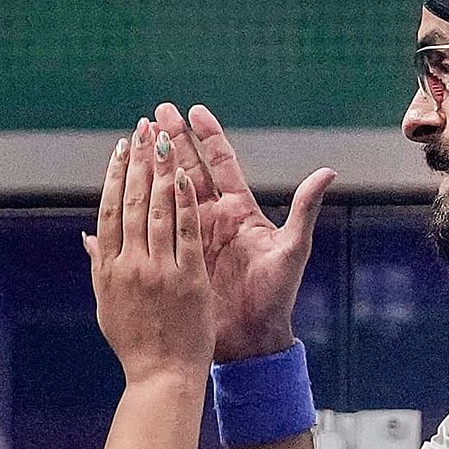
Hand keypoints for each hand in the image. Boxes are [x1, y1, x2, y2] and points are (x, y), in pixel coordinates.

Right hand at [84, 118, 213, 381]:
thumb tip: (88, 237)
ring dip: (160, 170)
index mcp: (108, 269)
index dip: (114, 175)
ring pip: (156, 210)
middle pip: (130, 201)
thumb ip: (100, 266)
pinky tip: (185, 176)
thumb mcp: (108, 304)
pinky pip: (185, 233)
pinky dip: (184, 203)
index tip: (120, 148)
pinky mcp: (187, 279)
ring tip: (163, 138)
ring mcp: (159, 271)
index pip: (108, 210)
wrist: (162, 377)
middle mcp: (129, 265)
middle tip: (143, 127)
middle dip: (138, 161)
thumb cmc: (135, 344)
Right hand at [153, 102, 335, 362]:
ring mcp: (193, 236)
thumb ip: (304, 210)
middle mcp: (215, 219)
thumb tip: (328, 172)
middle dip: (175, 139)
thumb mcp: (291, 251)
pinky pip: (154, 227)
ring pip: (168, 192)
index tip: (195, 110)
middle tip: (156, 112)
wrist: (252, 338)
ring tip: (137, 139)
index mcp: (240, 211)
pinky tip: (120, 192)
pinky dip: (139, 208)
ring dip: (153, 165)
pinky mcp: (177, 256)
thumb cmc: (276, 295)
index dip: (208, 136)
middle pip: (190, 169)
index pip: (222, 164)